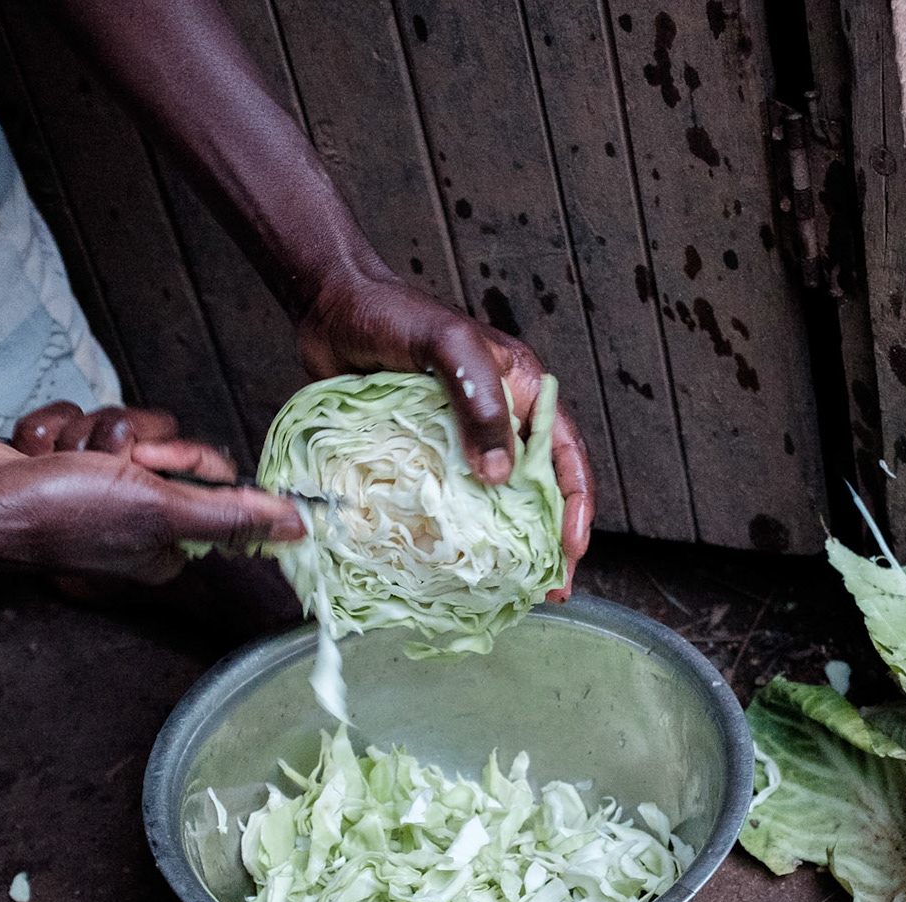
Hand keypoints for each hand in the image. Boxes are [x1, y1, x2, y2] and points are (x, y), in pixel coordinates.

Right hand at [0, 404, 301, 583]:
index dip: (180, 457)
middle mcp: (136, 514)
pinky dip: (51, 431)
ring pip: (119, 426)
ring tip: (61, 462)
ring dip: (86, 435)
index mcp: (168, 539)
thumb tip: (300, 525)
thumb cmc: (57, 514)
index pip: (208, 471)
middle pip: (164, 442)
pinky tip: (35, 454)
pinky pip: (76, 418)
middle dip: (129, 443)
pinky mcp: (58, 459)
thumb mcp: (158, 513)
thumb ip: (232, 517)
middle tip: (104, 465)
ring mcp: (94, 485)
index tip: (151, 465)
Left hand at [296, 270, 593, 599]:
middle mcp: (498, 418)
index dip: (576, 504)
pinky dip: (457, 533)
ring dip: (506, 544)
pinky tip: (453, 564)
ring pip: (495, 499)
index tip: (571, 548)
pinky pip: (447, 499)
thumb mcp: (446, 346)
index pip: (565, 453)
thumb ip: (478, 401)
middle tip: (549, 588)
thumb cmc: (392, 314)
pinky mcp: (422, 453)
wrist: (329, 309)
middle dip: (550, 539)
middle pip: (538, 486)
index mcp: (521, 388)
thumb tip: (500, 474)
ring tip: (510, 588)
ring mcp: (459, 439)